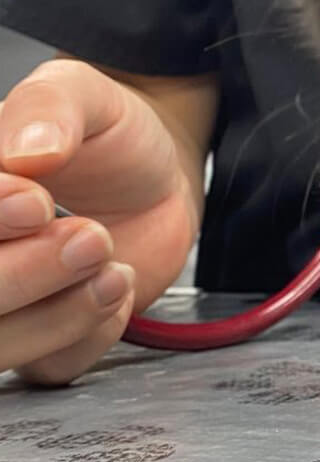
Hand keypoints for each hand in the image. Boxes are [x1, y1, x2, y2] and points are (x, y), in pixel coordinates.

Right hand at [0, 59, 197, 383]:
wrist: (162, 176)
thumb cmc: (110, 134)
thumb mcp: (82, 93)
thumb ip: (50, 108)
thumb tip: (26, 151)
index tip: (34, 202)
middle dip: (19, 275)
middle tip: (90, 237)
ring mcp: (3, 304)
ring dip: (54, 313)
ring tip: (112, 266)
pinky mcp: (45, 341)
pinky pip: (49, 369)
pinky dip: (86, 335)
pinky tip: (116, 287)